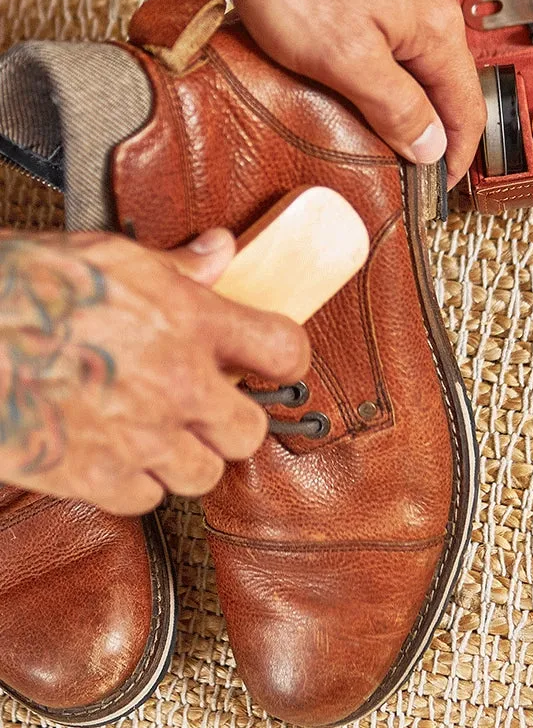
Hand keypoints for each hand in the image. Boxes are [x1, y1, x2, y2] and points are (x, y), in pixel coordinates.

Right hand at [0, 229, 309, 514]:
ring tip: (156, 433)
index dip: (287, 359)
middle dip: (233, 423)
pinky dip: (135, 485)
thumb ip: (177, 265)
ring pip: (202, 474)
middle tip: (207, 408)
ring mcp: (139, 436)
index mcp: (190, 320)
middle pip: (250, 432)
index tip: (274, 363)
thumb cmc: (24, 287)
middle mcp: (177, 383)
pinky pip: (146, 500)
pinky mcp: (95, 476)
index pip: (283, 348)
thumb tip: (220, 250)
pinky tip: (113, 454)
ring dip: (186, 458)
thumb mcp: (109, 255)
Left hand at [198, 0, 485, 187]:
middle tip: (412, 159)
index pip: (467, 108)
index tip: (442, 183)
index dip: (458, 154)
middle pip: (449, 78)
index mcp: (436, 27)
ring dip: (413, 88)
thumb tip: (432, 146)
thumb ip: (396, 108)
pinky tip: (367, 62)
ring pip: (424, 49)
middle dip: (436, 124)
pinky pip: (402, 21)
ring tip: (388, 118)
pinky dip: (393, 53)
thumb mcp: (344, 59)